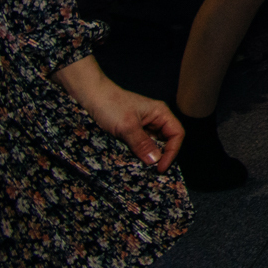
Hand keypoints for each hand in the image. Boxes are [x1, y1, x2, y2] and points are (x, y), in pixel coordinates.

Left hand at [57, 61, 183, 171]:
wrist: (91, 96)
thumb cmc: (111, 105)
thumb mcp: (127, 127)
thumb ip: (142, 144)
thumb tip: (155, 161)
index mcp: (161, 113)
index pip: (176, 134)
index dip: (172, 152)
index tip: (160, 168)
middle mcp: (155, 119)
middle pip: (167, 140)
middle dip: (162, 155)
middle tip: (152, 171)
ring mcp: (144, 124)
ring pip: (154, 143)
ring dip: (150, 155)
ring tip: (142, 168)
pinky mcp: (133, 129)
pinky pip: (142, 143)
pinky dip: (140, 152)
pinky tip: (133, 159)